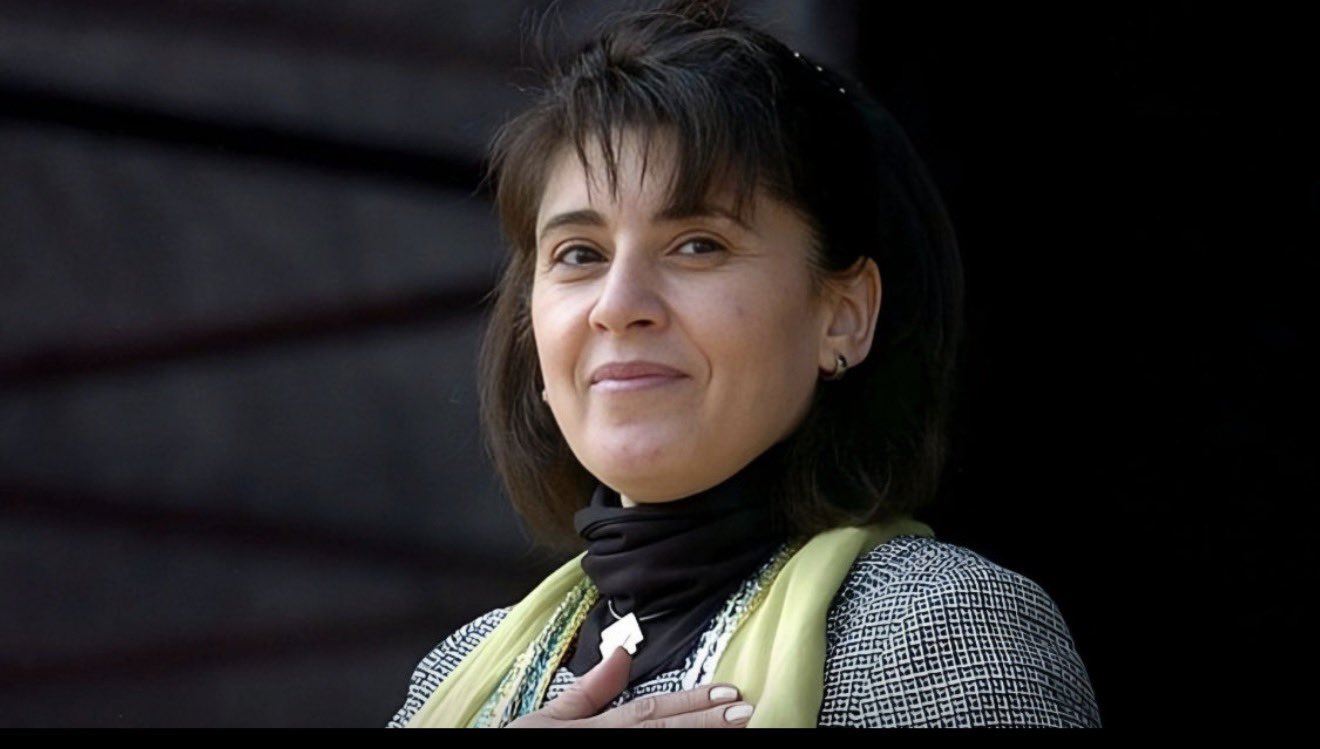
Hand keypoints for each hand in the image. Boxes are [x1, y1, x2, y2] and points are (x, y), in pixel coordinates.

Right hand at [505, 646, 754, 727]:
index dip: (691, 702)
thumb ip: (590, 689)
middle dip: (709, 724)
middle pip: (667, 736)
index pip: (652, 713)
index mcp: (597, 730)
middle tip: (749, 711)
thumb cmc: (520, 746)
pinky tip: (705, 747)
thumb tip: (622, 651)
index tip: (728, 692)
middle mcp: (611, 747)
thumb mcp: (548, 718)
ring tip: (737, 729)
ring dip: (701, 740)